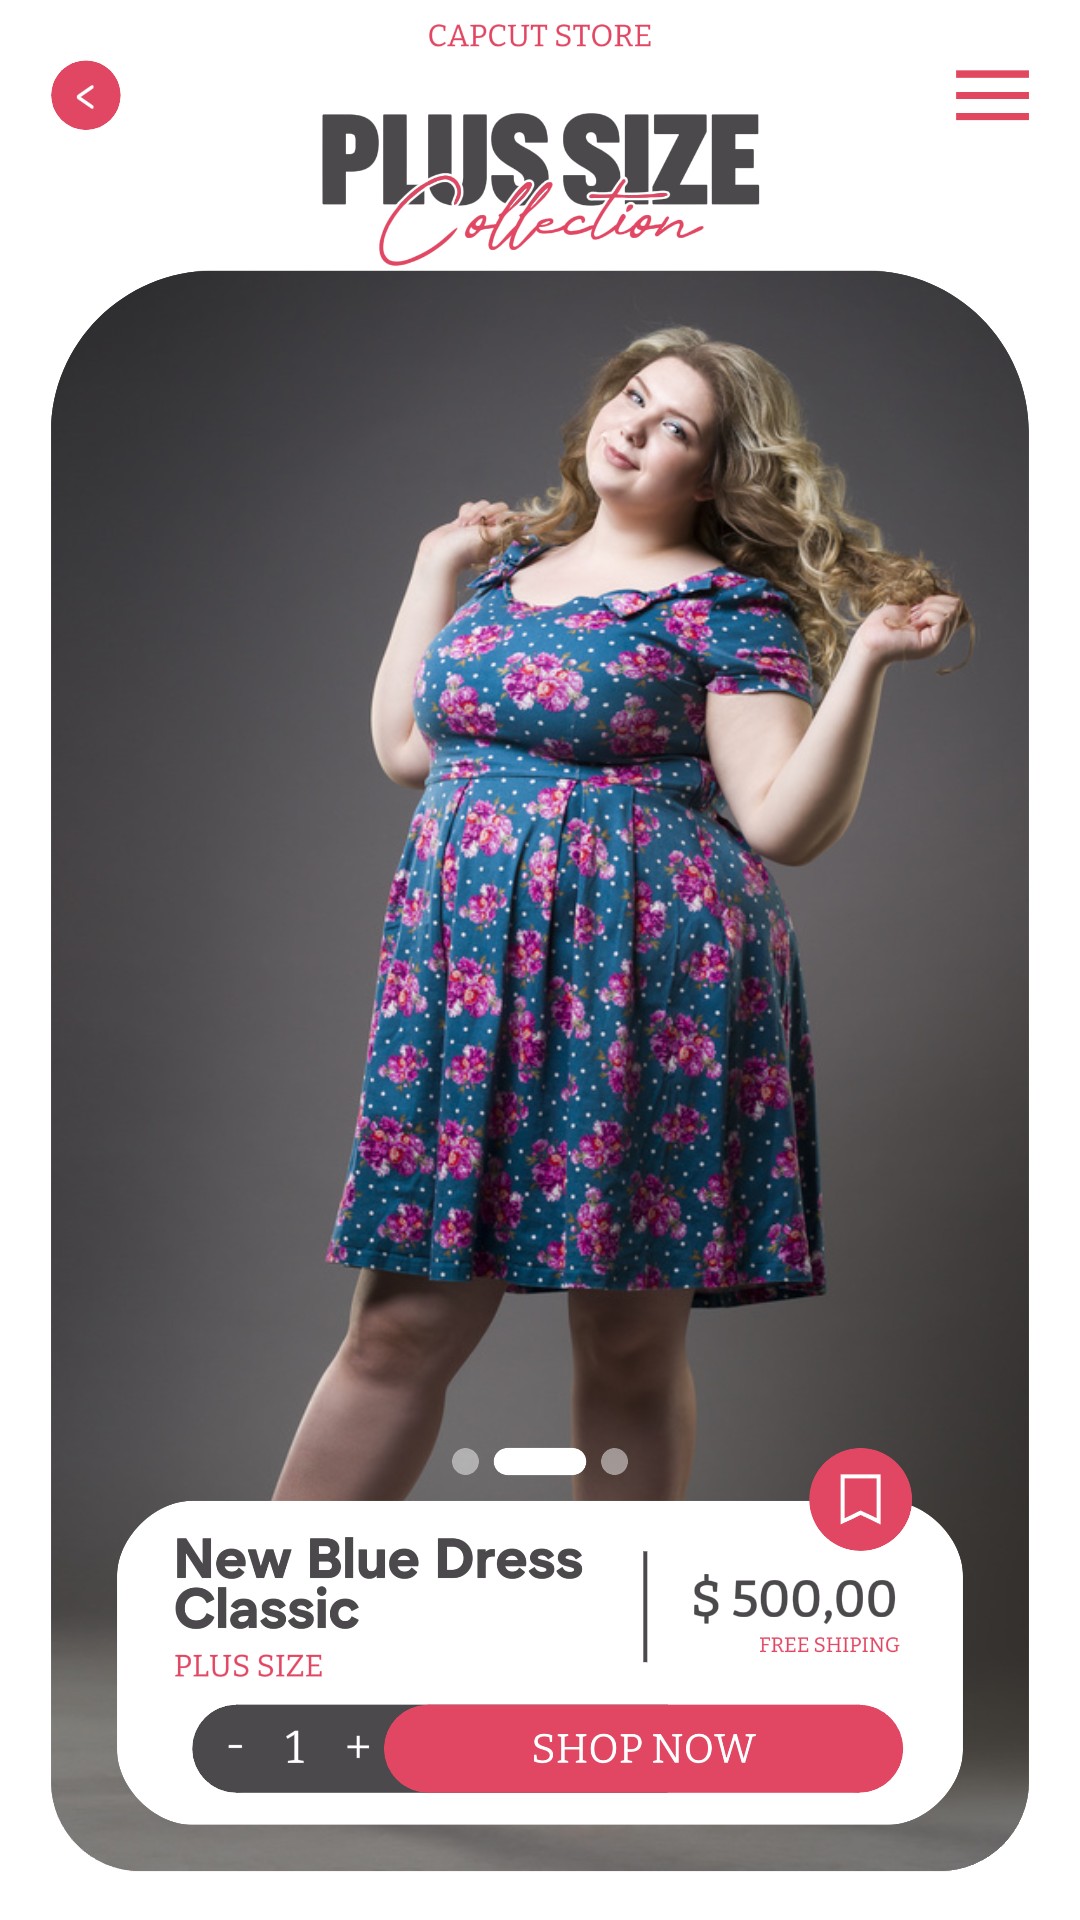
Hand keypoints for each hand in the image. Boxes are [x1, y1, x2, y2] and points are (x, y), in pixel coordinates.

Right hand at [416, 499, 514, 574]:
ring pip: (483, 505)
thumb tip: (526, 522)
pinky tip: (459, 524)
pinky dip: (465, 511)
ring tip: (464, 527)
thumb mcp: (489, 537)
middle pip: (498, 507)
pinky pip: (470, 506)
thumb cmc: (464, 549)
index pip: (510, 516)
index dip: (501, 515)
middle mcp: (491, 531)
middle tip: (475, 525)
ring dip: (473, 512)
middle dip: (486, 511)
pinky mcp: (464, 521)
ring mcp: (477, 525)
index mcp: (501, 537)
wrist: (438, 555)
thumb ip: (507, 528)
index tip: (492, 523)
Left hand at [851, 594, 965, 666]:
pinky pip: (943, 618)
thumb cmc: (884, 623)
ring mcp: (940, 642)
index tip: (916, 608)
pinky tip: (913, 624)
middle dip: (932, 602)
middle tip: (913, 615)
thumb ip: (933, 604)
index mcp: (938, 628)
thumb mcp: (914, 607)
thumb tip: (956, 599)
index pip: (957, 604)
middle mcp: (942, 636)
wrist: (869, 640)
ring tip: (911, 620)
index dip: (938, 598)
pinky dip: (926, 614)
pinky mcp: (934, 643)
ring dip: (928, 608)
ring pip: (952, 609)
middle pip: (957, 604)